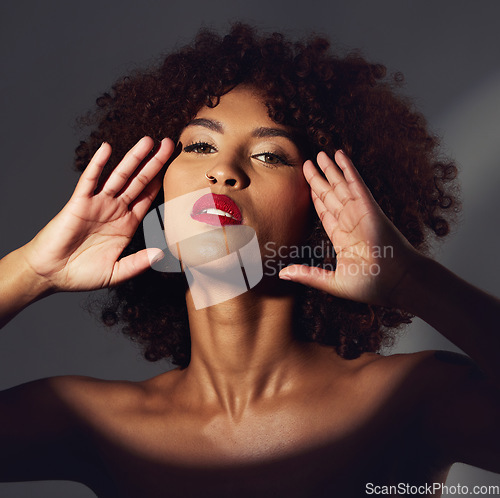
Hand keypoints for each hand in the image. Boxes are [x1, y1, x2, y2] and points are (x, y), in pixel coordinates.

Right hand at [21, 137, 173, 291]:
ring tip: (148, 141)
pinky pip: (90, 180)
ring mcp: (98, 204)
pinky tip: (107, 148)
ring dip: (134, 158)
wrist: (50, 274)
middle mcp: (115, 210)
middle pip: (139, 181)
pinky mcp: (79, 203)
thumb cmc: (81, 274)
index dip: (161, 182)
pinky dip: (98, 164)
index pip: (148, 198)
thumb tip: (160, 255)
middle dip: (154, 163)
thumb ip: (138, 263)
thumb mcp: (117, 272)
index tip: (174, 167)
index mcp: (126, 224)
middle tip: (169, 144)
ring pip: (119, 176)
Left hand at [279, 150, 420, 306]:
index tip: (308, 186)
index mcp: (342, 239)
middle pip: (330, 195)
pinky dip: (347, 168)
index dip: (316, 198)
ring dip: (330, 169)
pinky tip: (339, 154)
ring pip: (340, 186)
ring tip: (319, 154)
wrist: (397, 283)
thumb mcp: (332, 282)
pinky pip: (356, 183)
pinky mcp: (368, 206)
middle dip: (318, 179)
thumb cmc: (371, 285)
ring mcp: (359, 213)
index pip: (325, 213)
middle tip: (308, 163)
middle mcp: (350, 223)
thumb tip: (282, 274)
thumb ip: (308, 275)